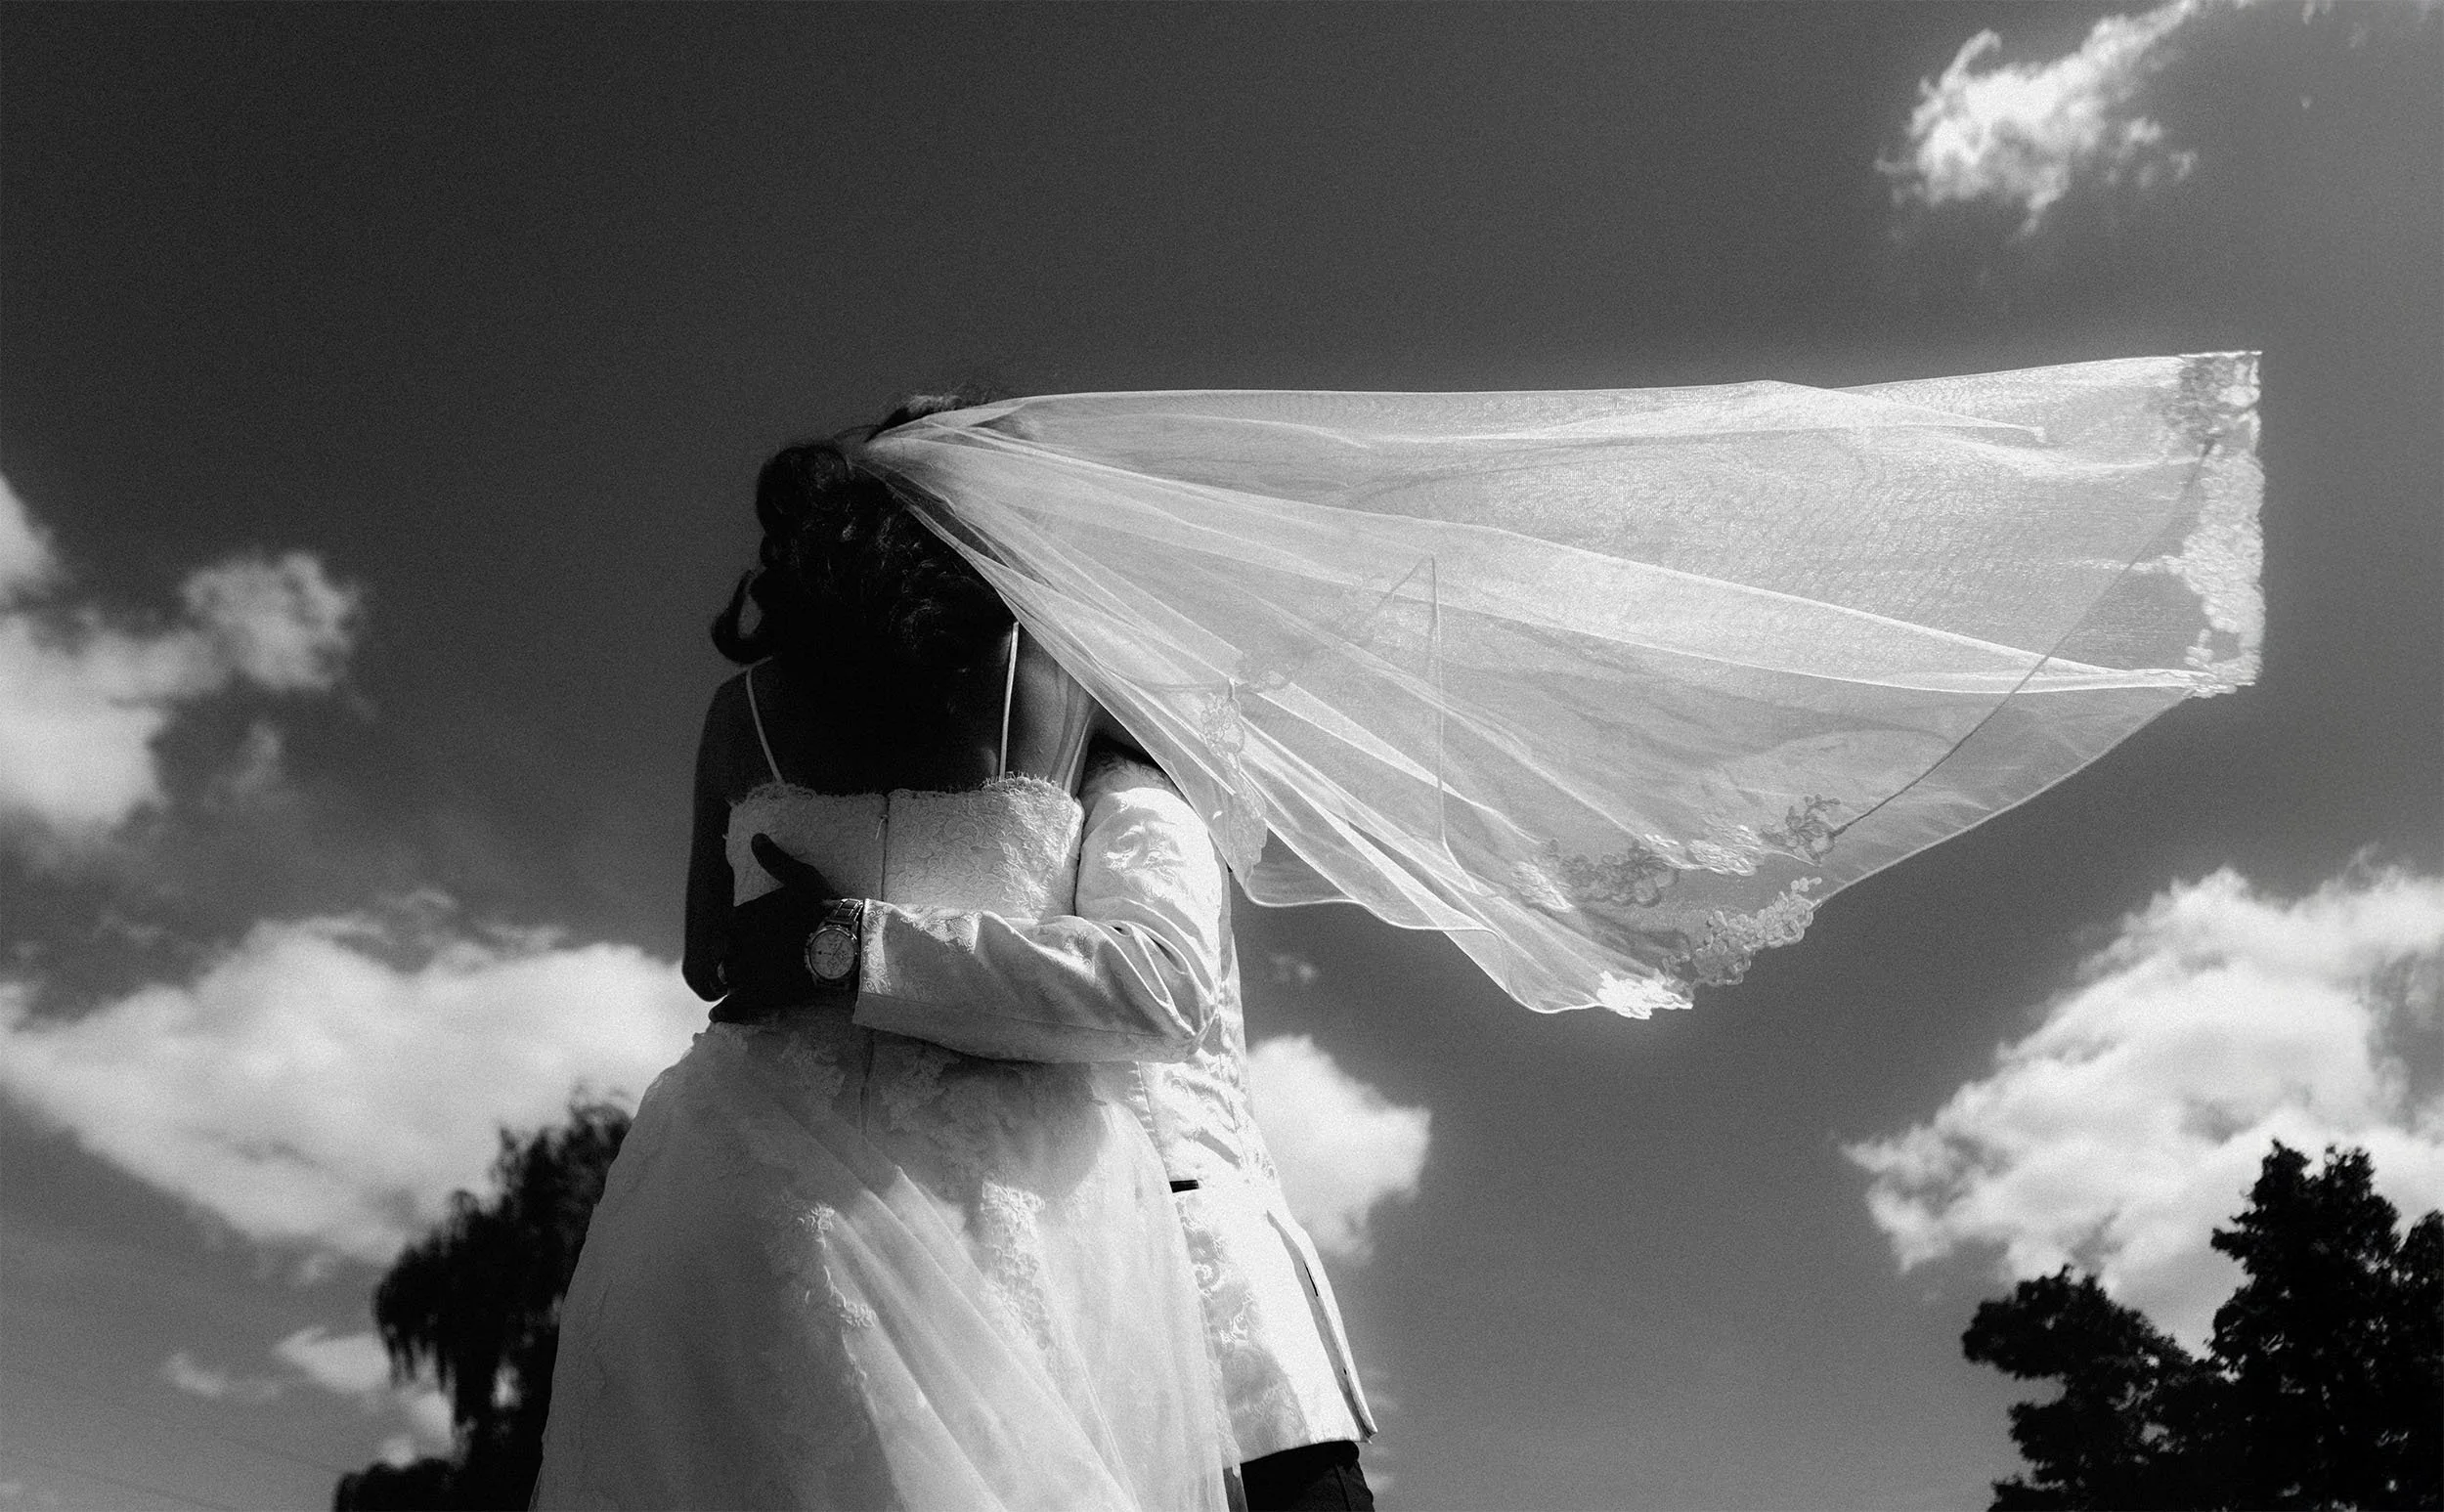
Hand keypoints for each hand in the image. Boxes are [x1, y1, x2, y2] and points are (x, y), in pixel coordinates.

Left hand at [710, 835, 844, 1021]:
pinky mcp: (761, 992)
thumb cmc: (825, 906)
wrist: (846, 940)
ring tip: (733, 985)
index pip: (730, 923)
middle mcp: (741, 941)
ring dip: (729, 979)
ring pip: (727, 975)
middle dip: (730, 955)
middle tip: (743, 960)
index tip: (747, 935)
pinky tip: (719, 1016)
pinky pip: (735, 1004)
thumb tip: (756, 837)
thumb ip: (775, 860)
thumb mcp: (801, 876)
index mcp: (747, 914)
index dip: (737, 930)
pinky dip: (725, 1011)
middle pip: (724, 951)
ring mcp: (750, 968)